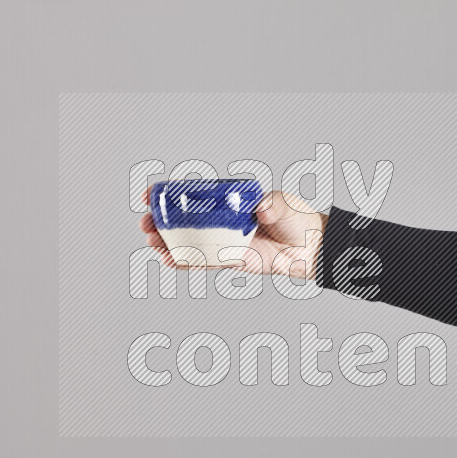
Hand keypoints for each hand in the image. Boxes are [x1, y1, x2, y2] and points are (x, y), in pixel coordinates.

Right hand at [138, 188, 326, 278]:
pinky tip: (171, 261)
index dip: (168, 195)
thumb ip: (272, 205)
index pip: (193, 195)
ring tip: (153, 244)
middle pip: (183, 221)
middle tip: (146, 225)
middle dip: (160, 223)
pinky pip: (204, 262)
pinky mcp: (231, 260)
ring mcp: (224, 241)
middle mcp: (222, 220)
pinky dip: (187, 262)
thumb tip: (260, 212)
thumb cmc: (296, 219)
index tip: (150, 195)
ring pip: (189, 242)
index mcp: (227, 200)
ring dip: (167, 243)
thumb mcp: (284, 204)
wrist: (310, 247)